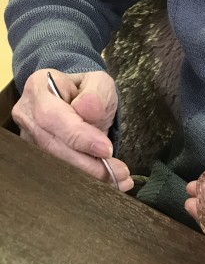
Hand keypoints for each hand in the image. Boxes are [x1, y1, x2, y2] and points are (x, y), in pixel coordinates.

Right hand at [12, 68, 133, 190]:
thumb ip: (97, 93)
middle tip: (118, 172)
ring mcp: (29, 137)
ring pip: (55, 163)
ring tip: (118, 178)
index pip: (53, 116)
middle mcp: (27, 114)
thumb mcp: (100, 82)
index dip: (78, 136)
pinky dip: (84, 177)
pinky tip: (107, 181)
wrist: (80, 99)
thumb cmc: (88, 90)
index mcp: (38, 88)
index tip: (106, 149)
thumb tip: (87, 109)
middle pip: (52, 146)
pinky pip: (59, 170)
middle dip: (87, 163)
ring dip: (88, 174)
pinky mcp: (37, 155)